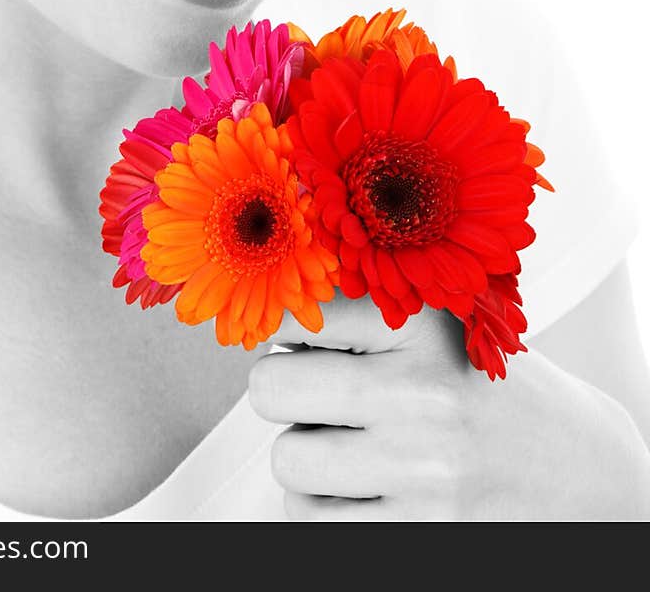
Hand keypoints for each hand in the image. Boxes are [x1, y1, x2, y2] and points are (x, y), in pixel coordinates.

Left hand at [249, 293, 649, 520]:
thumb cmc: (485, 386)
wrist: (575, 464)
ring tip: (346, 444)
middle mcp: (420, 393)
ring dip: (303, 455)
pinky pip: (312, 522)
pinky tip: (358, 488)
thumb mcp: (438, 321)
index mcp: (422, 324)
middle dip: (282, 391)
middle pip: (272, 388)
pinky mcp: (419, 532)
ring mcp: (420, 470)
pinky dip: (321, 507)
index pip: (297, 314)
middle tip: (315, 395)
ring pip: (287, 460)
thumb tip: (264, 311)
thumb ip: (359, 307)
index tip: (304, 338)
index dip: (288, 328)